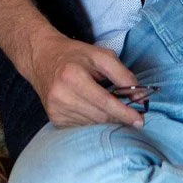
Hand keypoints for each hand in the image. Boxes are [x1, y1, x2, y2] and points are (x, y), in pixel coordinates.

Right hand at [27, 33, 144, 127]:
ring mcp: (56, 110)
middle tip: (132, 115)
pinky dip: (94, 120)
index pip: (104, 102)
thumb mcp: (101, 55)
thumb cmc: (75, 55)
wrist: (42, 59)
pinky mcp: (54, 119)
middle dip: (119, 117)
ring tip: (110, 107)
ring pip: (93, 124)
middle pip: (100, 116)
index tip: (140, 120)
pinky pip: (82, 126)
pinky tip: (94, 109)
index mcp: (73, 77)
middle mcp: (61, 96)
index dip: (124, 113)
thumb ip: (122, 74)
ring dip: (107, 119)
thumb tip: (139, 98)